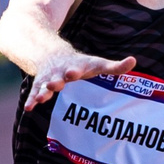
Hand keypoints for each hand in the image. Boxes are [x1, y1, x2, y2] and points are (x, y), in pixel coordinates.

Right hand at [22, 48, 136, 110]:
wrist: (52, 55)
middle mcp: (61, 72)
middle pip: (59, 77)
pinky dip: (32, 100)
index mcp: (77, 67)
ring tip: (39, 100)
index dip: (76, 71)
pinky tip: (29, 108)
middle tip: (56, 84)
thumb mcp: (97, 64)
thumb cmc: (81, 65)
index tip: (73, 73)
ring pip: (45, 85)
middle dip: (57, 81)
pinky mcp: (40, 85)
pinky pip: (34, 93)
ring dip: (43, 92)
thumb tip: (134, 61)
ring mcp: (49, 78)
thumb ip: (114, 67)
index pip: (77, 68)